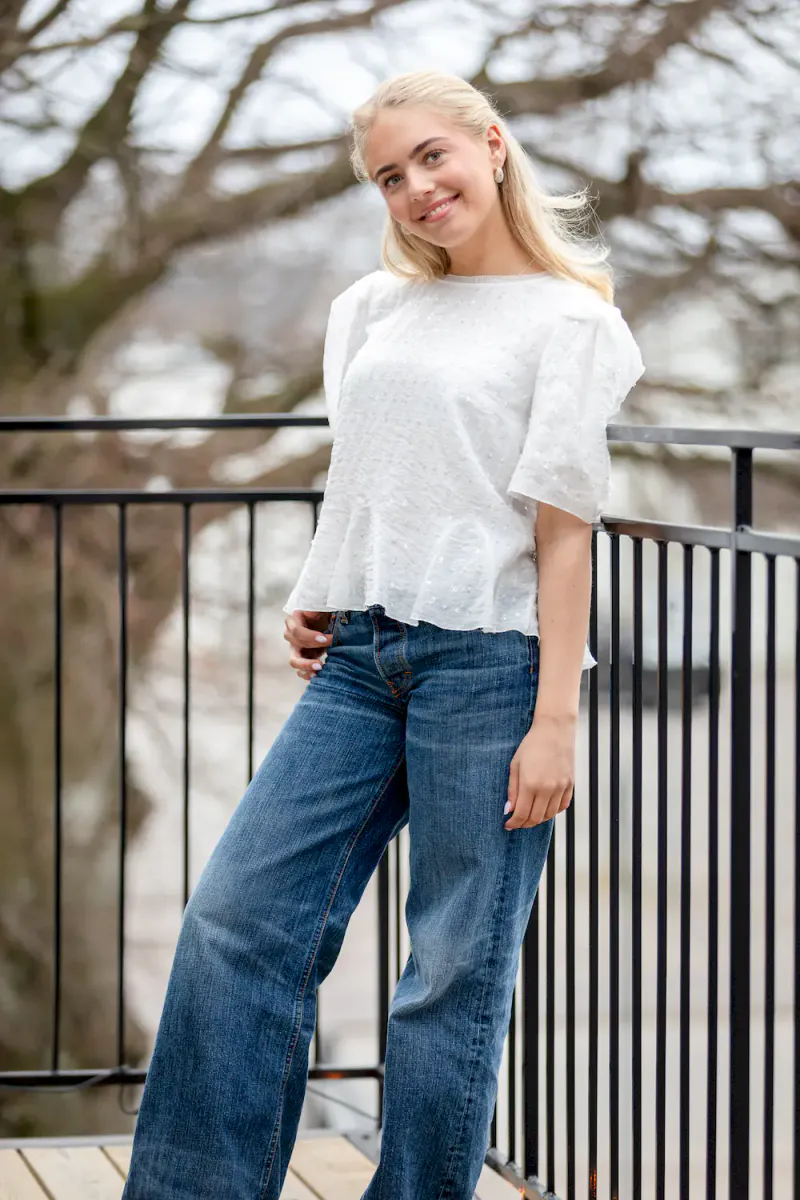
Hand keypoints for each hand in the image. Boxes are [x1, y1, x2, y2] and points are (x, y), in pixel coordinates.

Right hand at [284, 609, 332, 681]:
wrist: (328, 619)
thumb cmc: (324, 610)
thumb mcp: (321, 606)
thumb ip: (317, 609)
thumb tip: (313, 613)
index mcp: (293, 619)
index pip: (296, 631)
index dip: (310, 636)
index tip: (326, 638)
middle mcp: (291, 634)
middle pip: (295, 644)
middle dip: (312, 647)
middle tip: (326, 651)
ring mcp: (296, 647)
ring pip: (294, 660)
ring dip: (306, 665)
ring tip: (319, 668)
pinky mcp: (303, 657)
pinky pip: (299, 669)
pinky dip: (306, 673)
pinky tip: (316, 675)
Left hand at [504, 713, 575, 828]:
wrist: (554, 730)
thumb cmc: (531, 745)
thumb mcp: (515, 765)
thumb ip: (512, 789)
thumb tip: (509, 810)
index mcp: (530, 784)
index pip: (521, 814)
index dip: (514, 823)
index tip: (508, 825)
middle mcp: (547, 789)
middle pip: (536, 818)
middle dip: (524, 824)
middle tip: (517, 822)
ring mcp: (561, 787)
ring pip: (550, 815)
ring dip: (538, 819)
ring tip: (530, 815)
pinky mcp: (570, 784)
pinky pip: (562, 806)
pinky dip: (553, 811)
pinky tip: (545, 807)